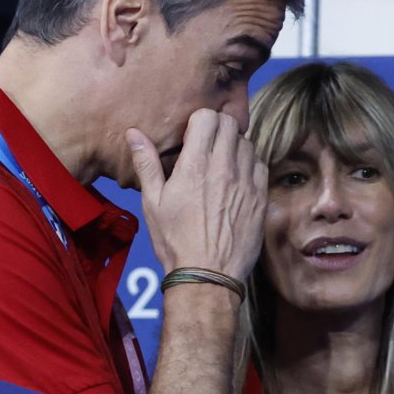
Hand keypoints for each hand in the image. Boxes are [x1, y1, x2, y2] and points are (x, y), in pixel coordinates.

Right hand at [127, 108, 266, 283]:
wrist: (208, 275)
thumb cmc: (175, 241)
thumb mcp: (152, 203)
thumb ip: (146, 164)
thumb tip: (134, 133)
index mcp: (195, 165)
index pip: (208, 117)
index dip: (199, 121)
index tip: (191, 136)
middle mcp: (224, 168)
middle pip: (230, 124)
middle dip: (217, 128)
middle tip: (206, 146)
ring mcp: (246, 182)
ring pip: (247, 143)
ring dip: (234, 146)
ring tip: (220, 164)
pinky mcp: (260, 197)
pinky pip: (260, 165)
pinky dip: (249, 165)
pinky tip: (236, 179)